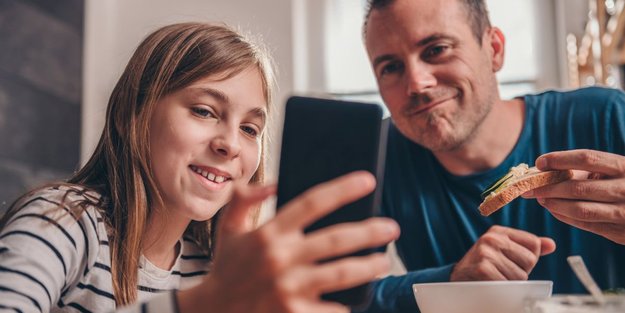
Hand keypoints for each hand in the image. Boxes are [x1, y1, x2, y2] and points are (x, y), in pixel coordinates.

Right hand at [179, 171, 399, 312]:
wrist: (212, 311)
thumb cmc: (226, 268)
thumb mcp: (229, 228)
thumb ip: (246, 199)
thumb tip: (274, 183)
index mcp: (269, 233)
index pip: (313, 202)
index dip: (344, 189)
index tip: (368, 181)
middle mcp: (281, 258)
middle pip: (337, 239)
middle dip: (371, 231)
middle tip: (391, 228)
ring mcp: (288, 288)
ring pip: (342, 273)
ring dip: (369, 266)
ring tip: (383, 261)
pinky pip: (332, 308)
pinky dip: (347, 304)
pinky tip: (359, 297)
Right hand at [450, 226, 555, 280]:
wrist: (458, 278)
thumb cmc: (485, 265)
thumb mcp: (504, 251)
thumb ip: (527, 247)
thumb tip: (551, 244)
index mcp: (499, 231)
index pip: (533, 244)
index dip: (528, 258)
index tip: (511, 261)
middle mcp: (492, 238)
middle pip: (529, 260)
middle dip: (520, 271)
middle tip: (503, 271)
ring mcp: (486, 252)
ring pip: (521, 275)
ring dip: (511, 282)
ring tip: (497, 277)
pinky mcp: (483, 268)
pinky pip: (508, 283)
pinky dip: (504, 288)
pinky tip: (492, 283)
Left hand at [522, 149, 624, 244]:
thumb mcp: (615, 170)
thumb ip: (586, 170)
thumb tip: (544, 170)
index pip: (587, 158)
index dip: (560, 159)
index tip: (539, 162)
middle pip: (578, 187)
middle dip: (548, 187)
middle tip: (529, 187)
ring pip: (580, 210)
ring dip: (554, 204)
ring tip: (540, 198)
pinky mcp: (621, 233)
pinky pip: (586, 225)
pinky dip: (565, 216)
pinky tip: (554, 209)